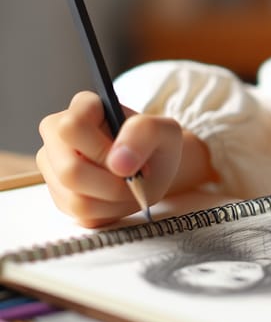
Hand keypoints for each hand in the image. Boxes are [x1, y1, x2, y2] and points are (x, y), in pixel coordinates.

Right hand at [36, 91, 184, 226]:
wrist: (157, 169)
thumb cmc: (158, 144)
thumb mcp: (166, 130)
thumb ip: (145, 133)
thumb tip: (118, 162)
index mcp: (82, 107)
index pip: (71, 127)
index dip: (100, 148)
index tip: (126, 158)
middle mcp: (58, 135)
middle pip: (69, 170)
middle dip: (110, 183)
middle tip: (135, 177)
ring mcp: (54, 167)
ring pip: (74, 198)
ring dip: (112, 199)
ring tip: (129, 185)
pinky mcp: (60, 196)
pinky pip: (79, 214)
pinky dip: (108, 210)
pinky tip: (118, 196)